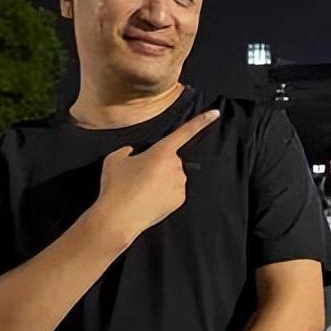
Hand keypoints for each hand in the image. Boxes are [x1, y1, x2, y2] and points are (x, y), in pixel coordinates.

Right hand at [93, 109, 219, 243]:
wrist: (119, 217)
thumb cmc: (116, 186)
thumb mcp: (115, 158)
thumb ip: (128, 150)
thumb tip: (133, 153)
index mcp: (162, 152)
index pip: (184, 133)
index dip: (200, 121)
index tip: (215, 113)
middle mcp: (176, 167)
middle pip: (171, 159)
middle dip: (159, 163)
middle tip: (139, 174)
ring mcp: (180, 185)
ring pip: (173, 175)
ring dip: (161, 178)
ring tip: (141, 189)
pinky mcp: (179, 200)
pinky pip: (174, 190)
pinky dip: (164, 192)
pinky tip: (148, 198)